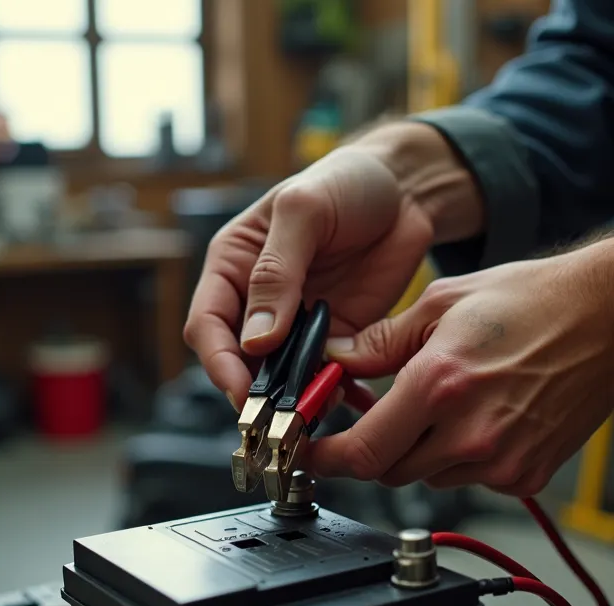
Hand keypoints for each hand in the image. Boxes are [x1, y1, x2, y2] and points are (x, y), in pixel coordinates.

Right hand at [184, 123, 479, 405]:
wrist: (405, 188)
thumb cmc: (344, 181)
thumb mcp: (304, 211)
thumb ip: (277, 270)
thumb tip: (256, 337)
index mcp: (233, 267)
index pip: (208, 326)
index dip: (219, 363)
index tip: (242, 391)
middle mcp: (258, 302)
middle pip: (241, 362)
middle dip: (257, 393)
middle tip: (281, 417)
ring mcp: (298, 323)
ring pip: (283, 377)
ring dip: (297, 399)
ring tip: (321, 408)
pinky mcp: (338, 335)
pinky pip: (328, 376)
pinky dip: (338, 394)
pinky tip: (354, 401)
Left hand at [309, 218, 613, 495]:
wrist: (612, 320)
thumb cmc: (535, 301)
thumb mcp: (443, 303)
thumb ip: (380, 341)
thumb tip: (333, 359)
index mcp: (440, 385)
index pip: (361, 451)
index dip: (324, 458)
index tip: (308, 452)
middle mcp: (470, 432)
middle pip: (388, 470)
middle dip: (369, 446)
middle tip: (368, 416)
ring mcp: (502, 460)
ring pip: (428, 475)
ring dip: (416, 449)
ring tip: (438, 402)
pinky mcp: (526, 476)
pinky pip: (469, 478)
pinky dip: (458, 455)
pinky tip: (477, 415)